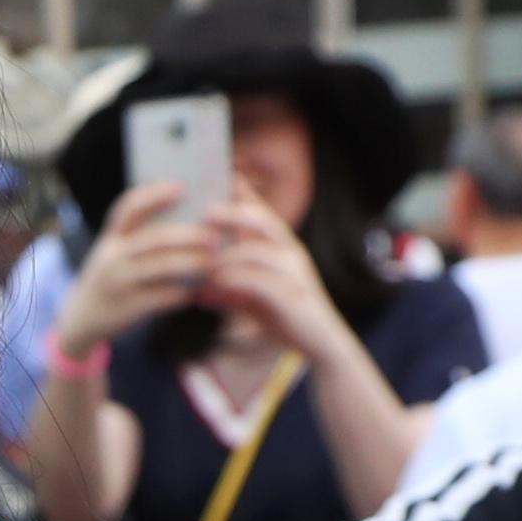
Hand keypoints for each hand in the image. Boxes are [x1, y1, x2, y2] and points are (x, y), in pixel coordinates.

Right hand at [49, 183, 217, 360]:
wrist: (82, 319)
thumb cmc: (111, 279)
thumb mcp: (114, 254)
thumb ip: (139, 238)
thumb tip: (188, 220)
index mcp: (111, 237)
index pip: (129, 207)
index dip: (154, 195)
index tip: (181, 188)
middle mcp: (112, 257)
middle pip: (154, 238)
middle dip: (187, 235)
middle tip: (213, 236)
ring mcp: (119, 283)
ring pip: (161, 267)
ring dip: (191, 263)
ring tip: (212, 262)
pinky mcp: (128, 308)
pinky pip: (161, 297)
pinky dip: (182, 293)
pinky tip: (197, 291)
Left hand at [190, 200, 354, 366]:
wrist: (322, 345)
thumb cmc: (288, 317)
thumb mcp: (256, 299)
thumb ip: (232, 290)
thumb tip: (199, 291)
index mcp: (284, 247)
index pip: (263, 211)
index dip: (245, 193)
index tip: (223, 175)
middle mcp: (292, 253)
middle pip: (264, 220)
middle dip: (234, 213)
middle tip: (205, 210)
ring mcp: (294, 273)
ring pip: (256, 252)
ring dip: (226, 255)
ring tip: (199, 260)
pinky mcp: (291, 296)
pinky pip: (258, 282)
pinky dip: (231, 284)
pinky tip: (208, 292)